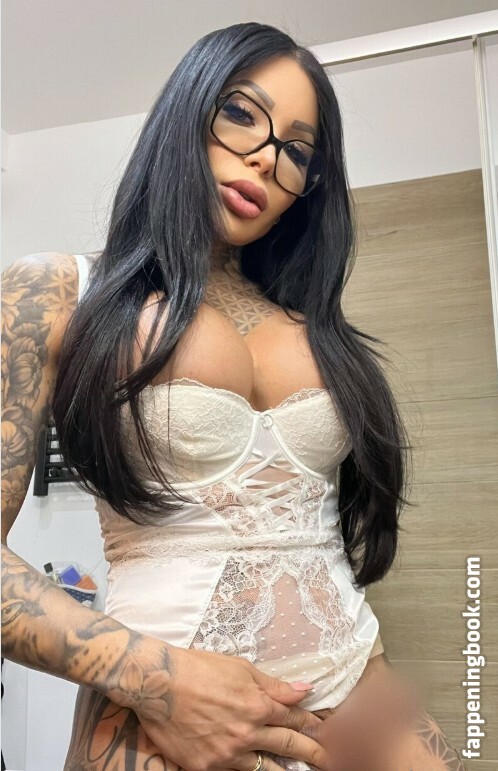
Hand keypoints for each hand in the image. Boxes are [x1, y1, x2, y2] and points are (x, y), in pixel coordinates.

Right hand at [129, 642, 327, 770]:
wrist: (159, 684)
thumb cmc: (200, 668)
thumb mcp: (240, 668)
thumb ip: (274, 684)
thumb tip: (304, 689)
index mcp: (258, 706)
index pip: (293, 718)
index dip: (310, 722)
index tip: (323, 729)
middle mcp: (247, 734)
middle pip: (288, 747)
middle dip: (311, 752)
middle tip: (328, 760)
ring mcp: (226, 755)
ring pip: (262, 768)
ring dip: (281, 769)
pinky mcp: (205, 767)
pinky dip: (242, 769)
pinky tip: (251, 767)